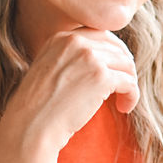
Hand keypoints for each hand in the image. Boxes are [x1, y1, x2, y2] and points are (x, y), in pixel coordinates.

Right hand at [1, 28, 139, 151]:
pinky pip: (130, 83)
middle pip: (117, 48)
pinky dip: (132, 96)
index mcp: (62, 37)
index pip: (100, 36)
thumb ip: (73, 57)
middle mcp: (76, 42)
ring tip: (122, 101)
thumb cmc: (40, 106)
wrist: (31, 126)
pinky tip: (124, 107)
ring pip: (126, 65)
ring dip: (129, 83)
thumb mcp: (50, 68)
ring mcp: (90, 58)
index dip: (113, 53)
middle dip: (125, 68)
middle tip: (124, 87)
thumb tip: (107, 58)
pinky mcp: (101, 77)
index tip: (115, 70)